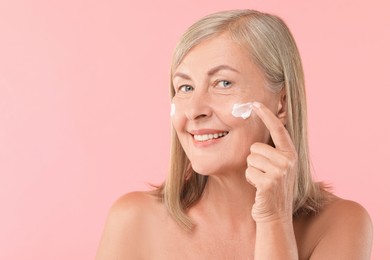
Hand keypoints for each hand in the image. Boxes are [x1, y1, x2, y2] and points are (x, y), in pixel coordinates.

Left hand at [246, 102, 297, 223]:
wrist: (275, 215)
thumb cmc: (273, 188)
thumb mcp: (279, 167)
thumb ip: (274, 150)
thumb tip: (263, 130)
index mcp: (291, 154)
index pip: (278, 129)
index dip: (266, 115)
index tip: (255, 103)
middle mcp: (288, 160)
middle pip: (255, 147)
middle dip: (254, 160)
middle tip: (264, 174)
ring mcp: (280, 172)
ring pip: (250, 159)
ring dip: (252, 170)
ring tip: (262, 181)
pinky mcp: (269, 182)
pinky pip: (248, 172)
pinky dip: (250, 180)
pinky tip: (259, 189)